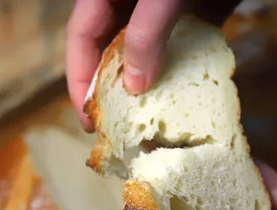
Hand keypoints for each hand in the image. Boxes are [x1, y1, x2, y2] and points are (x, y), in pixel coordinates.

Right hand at [65, 0, 241, 131]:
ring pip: (144, 53)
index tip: (88, 121)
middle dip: (109, 89)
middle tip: (115, 130)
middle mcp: (131, 2)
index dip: (80, 80)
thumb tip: (134, 86)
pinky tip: (184, 98)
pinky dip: (180, 71)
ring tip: (147, 124)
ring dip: (145, 86)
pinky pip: (181, 47)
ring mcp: (164, 9)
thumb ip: (147, 32)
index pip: (81, 38)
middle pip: (108, 50)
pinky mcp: (196, 13)